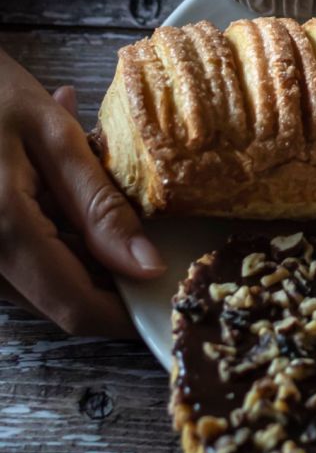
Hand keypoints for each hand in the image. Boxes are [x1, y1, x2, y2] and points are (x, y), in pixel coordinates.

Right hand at [0, 51, 165, 335]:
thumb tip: (147, 266)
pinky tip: (50, 186)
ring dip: (75, 252)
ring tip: (80, 184)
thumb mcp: (52, 136)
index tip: (163, 303)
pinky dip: (46, 236)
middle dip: (105, 275)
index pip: (74, 308)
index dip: (124, 317)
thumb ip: (100, 206)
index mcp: (3, 233)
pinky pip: (15, 261)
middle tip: (136, 227)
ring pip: (36, 284)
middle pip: (56, 300)